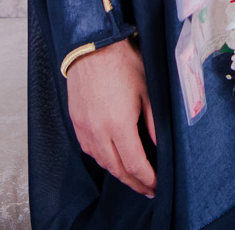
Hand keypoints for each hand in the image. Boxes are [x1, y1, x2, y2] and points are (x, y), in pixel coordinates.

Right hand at [65, 38, 156, 197]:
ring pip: (101, 161)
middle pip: (116, 169)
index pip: (134, 164)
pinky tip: (111, 157)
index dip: (146, 178)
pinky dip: (102, 158)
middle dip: (134, 182)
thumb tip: (158, 144)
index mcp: (118, 124)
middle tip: (147, 188)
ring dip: (117, 172)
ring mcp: (84, 127)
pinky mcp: (76, 121)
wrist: (92, 46)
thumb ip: (153, 121)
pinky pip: (88, 149)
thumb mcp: (147, 90)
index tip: (156, 184)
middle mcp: (98, 130)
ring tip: (131, 176)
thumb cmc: (122, 62)